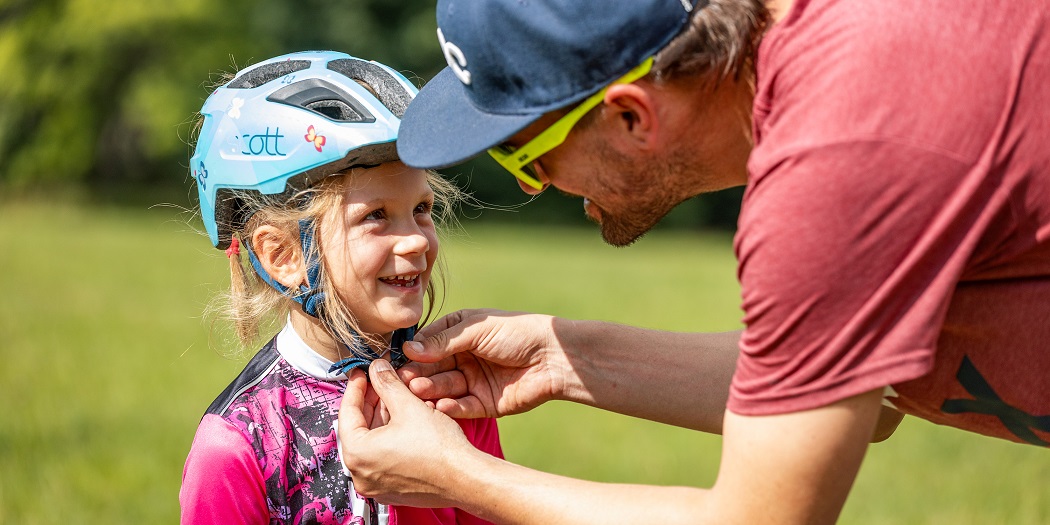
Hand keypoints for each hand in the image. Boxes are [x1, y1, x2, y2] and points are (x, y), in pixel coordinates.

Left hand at [338, 361, 478, 506]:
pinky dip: (390, 437)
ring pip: (373, 442)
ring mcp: (377, 485)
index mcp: (357, 454)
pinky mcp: (393, 489)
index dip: (356, 388)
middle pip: (359, 428)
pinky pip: (384, 457)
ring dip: (383, 418)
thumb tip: (377, 369)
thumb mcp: (408, 406)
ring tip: (397, 398)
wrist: (465, 479)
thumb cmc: (439, 449)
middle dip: (372, 402)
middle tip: (381, 382)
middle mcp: (361, 474)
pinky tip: (405, 420)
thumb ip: (387, 383)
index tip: (362, 373)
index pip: (347, 412)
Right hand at [396, 309, 566, 418]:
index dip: (414, 354)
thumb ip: (443, 341)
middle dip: (420, 375)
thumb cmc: (518, 333)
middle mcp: (462, 358)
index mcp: (459, 335)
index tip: (397, 362)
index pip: (428, 345)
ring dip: (432, 391)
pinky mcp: (484, 404)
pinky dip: (451, 408)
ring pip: (445, 389)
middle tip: (405, 382)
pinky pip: (462, 408)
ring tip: (420, 392)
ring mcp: (472, 382)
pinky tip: (441, 406)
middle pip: (433, 370)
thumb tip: (409, 349)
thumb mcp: (477, 329)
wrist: (554, 357)